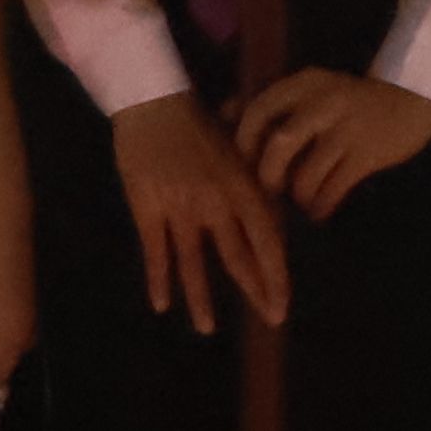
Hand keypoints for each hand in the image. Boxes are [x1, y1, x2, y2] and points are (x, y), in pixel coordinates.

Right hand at [104, 94, 293, 332]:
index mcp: (241, 185)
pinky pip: (155, 252)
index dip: (276, 274)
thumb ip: (255, 178)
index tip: (283, 303)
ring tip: (207, 329)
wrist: (153, 102)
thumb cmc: (198, 120)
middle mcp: (216, 202)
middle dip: (255, 291)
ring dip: (201, 299)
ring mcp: (180, 207)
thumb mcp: (238, 146)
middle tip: (268, 320)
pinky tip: (160, 304)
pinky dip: (158, 279)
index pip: (267, 240)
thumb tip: (276, 204)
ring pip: (194, 263)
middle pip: (238, 257)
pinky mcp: (148, 208)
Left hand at [233, 69, 430, 217]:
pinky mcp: (368, 154)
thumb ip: (275, 101)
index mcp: (305, 83)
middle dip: (268, 175)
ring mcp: (348, 128)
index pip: (259, 110)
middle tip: (269, 191)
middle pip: (280, 144)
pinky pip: (334, 187)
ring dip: (298, 195)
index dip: (243, 142)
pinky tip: (320, 210)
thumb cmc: (353, 98)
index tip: (241, 164)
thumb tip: (224, 113)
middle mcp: (323, 103)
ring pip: (307, 173)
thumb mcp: (314, 89)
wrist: (413, 97)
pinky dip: (322, 204)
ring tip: (301, 202)